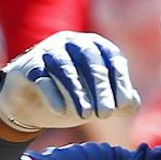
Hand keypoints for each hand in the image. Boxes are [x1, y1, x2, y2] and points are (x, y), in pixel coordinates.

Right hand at [0, 32, 139, 136]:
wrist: (32, 104)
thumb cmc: (74, 98)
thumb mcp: (101, 100)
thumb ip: (122, 101)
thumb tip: (132, 101)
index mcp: (94, 46)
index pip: (111, 58)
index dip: (120, 80)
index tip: (124, 104)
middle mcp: (70, 43)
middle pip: (89, 60)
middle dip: (100, 88)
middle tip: (106, 114)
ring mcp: (47, 52)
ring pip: (65, 68)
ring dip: (77, 93)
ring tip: (86, 116)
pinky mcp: (28, 67)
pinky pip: (41, 78)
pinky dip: (52, 94)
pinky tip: (61, 111)